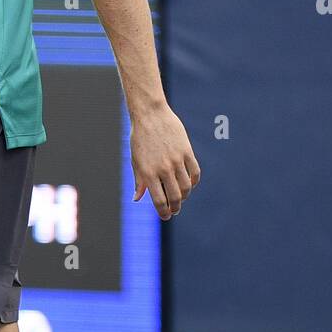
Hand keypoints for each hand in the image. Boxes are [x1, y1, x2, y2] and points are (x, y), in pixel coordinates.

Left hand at [131, 103, 200, 219]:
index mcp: (148, 173)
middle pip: (174, 197)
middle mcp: (163, 169)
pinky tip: (190, 184)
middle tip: (175, 210)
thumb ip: (139, 181)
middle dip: (175, 207)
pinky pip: (195, 172)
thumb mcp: (136, 160)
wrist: (150, 115)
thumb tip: (137, 199)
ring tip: (181, 198)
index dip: (164, 212)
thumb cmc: (140, 138)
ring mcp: (177, 160)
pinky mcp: (187, 151)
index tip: (166, 216)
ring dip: (185, 196)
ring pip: (186, 186)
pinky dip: (194, 181)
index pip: (159, 201)